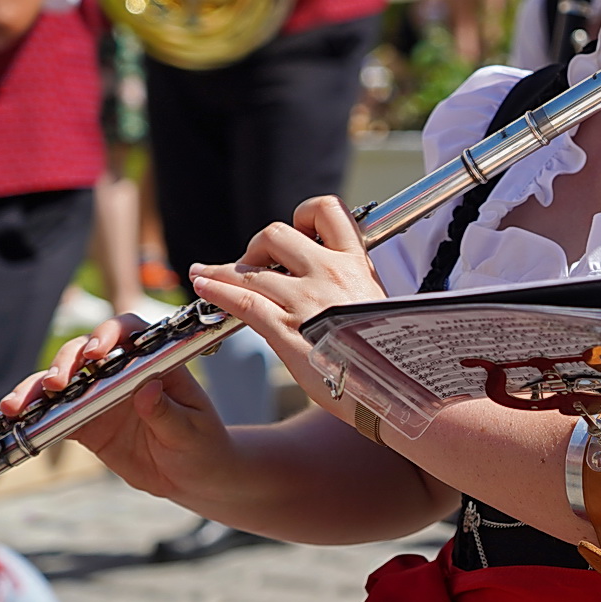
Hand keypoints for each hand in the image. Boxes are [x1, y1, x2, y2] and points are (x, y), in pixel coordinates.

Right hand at [0, 314, 234, 500]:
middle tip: (57, 383)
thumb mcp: (192, 430)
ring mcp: (100, 395)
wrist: (192, 475)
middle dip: (67, 361)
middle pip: (87, 351)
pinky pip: (54, 414)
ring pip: (62, 380)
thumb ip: (168, 412)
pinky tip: (14, 419)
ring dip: (37, 387)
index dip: (111, 334)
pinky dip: (33, 414)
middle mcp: (123, 372)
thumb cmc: (202, 444)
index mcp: (156, 362)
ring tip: (17, 405)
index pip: (131, 333)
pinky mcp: (85, 422)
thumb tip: (147, 388)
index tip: (98, 353)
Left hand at [188, 195, 387, 411]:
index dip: (304, 215)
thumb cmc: (391, 357)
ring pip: (251, 268)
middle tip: (254, 265)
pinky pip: (242, 299)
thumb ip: (355, 291)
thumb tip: (339, 291)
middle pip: (277, 233)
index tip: (295, 231)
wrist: (396, 391)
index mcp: (358, 265)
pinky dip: (216, 289)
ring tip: (207, 274)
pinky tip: (204, 287)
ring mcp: (306, 300)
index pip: (327, 211)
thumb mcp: (381, 308)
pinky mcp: (286, 329)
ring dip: (223, 270)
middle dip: (257, 247)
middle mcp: (331, 273)